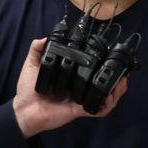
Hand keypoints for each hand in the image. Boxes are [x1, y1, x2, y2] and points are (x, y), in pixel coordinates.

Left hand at [12, 39, 128, 137]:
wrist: (24, 110)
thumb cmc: (27, 89)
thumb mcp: (31, 65)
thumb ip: (37, 50)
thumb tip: (45, 37)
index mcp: (71, 76)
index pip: (90, 68)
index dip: (103, 63)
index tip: (111, 54)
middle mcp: (79, 86)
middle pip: (102, 81)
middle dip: (115, 76)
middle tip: (123, 69)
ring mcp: (81, 99)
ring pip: (104, 95)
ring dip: (116, 89)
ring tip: (122, 80)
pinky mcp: (81, 110)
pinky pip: (98, 109)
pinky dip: (107, 104)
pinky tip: (112, 95)